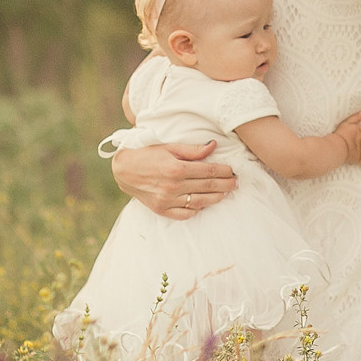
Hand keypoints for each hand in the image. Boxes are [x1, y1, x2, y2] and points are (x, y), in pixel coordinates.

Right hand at [110, 138, 237, 218]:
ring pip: (199, 202)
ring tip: (225, 193)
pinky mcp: (161, 210)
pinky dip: (196, 210)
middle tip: (236, 183)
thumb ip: (192, 150)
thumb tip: (213, 146)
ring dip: (216, 198)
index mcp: (176, 168)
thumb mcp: (169, 147)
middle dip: (225, 185)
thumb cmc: (148, 154)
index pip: (207, 172)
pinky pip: (184, 214)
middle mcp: (173, 186)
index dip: (223, 172)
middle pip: (207, 187)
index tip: (233, 171)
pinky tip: (204, 204)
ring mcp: (167, 200)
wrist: (124, 170)